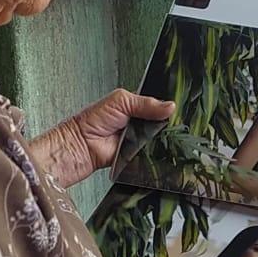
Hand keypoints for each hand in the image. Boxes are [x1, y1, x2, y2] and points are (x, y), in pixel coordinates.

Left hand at [34, 90, 174, 186]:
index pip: (158, 104)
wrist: (81, 146)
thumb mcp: (121, 101)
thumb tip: (170, 106)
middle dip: (166, 122)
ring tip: (163, 134)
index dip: (167, 106)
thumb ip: (145, 103)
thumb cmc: (92, 121)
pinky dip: (156, 152)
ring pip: (160, 138)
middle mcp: (139, 123)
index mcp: (136, 106)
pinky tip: (158, 148)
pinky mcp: (139, 156)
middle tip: (169, 121)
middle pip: (162, 122)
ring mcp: (140, 140)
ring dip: (161, 137)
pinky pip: (153, 154)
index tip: (176, 107)